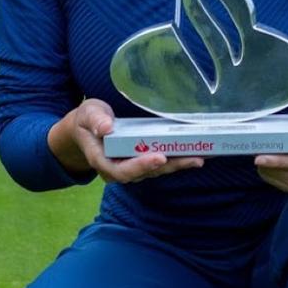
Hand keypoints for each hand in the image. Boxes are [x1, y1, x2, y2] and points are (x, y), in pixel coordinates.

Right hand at [48, 98, 204, 183]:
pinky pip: (160, 163)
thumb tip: (106, 127)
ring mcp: (131, 166)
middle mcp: (118, 168)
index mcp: (102, 160)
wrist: (86, 128)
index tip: (159, 157)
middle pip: (146, 173)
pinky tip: (195, 154)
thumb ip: (95, 120)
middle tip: (192, 159)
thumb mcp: (87, 114)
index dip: (141, 166)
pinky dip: (177, 159)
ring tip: (200, 157)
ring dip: (178, 165)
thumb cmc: (87, 120)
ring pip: (156, 170)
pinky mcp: (142, 161)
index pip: (122, 170)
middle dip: (170, 167)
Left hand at [254, 105, 287, 193]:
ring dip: (266, 164)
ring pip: (279, 175)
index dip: (280, 160)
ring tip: (258, 149)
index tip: (260, 157)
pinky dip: (267, 170)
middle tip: (251, 150)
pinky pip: (276, 180)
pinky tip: (265, 159)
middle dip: (267, 161)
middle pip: (287, 169)